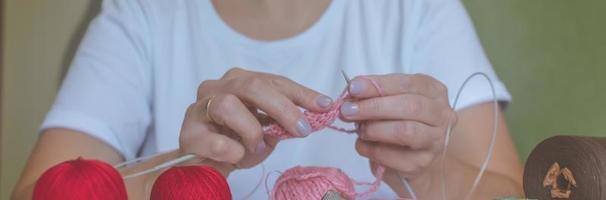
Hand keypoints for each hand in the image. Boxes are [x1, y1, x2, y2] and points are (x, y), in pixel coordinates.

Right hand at [179, 68, 332, 171]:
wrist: (205, 167)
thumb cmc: (237, 143)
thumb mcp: (267, 131)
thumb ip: (283, 121)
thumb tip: (312, 117)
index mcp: (239, 81)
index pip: (273, 81)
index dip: (300, 93)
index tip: (323, 105)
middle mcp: (217, 87)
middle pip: (252, 86)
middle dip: (283, 108)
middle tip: (302, 129)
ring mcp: (199, 107)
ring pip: (228, 105)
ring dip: (252, 131)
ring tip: (257, 147)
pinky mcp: (188, 132)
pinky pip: (216, 140)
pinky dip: (233, 151)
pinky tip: (236, 155)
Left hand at [341, 73, 456, 195]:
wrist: (415, 154)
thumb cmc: (401, 120)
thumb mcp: (391, 99)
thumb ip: (374, 94)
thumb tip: (351, 95)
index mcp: (434, 92)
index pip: (407, 83)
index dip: (378, 85)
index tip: (353, 87)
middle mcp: (441, 115)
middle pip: (410, 107)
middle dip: (374, 107)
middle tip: (348, 110)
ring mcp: (434, 141)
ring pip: (405, 131)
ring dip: (374, 129)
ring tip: (359, 128)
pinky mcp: (421, 163)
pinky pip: (394, 157)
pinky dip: (372, 150)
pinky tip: (362, 145)